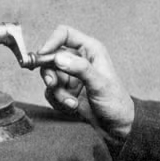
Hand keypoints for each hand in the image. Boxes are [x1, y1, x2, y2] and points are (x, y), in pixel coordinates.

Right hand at [37, 25, 134, 141]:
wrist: (117, 126)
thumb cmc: (116, 102)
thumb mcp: (99, 84)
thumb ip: (79, 69)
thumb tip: (58, 57)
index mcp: (90, 50)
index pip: (64, 34)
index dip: (51, 42)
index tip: (42, 55)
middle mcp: (79, 59)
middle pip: (51, 56)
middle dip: (50, 72)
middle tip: (52, 83)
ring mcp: (71, 75)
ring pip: (49, 75)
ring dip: (57, 91)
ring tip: (70, 102)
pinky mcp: (66, 90)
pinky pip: (51, 91)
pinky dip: (58, 100)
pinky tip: (72, 106)